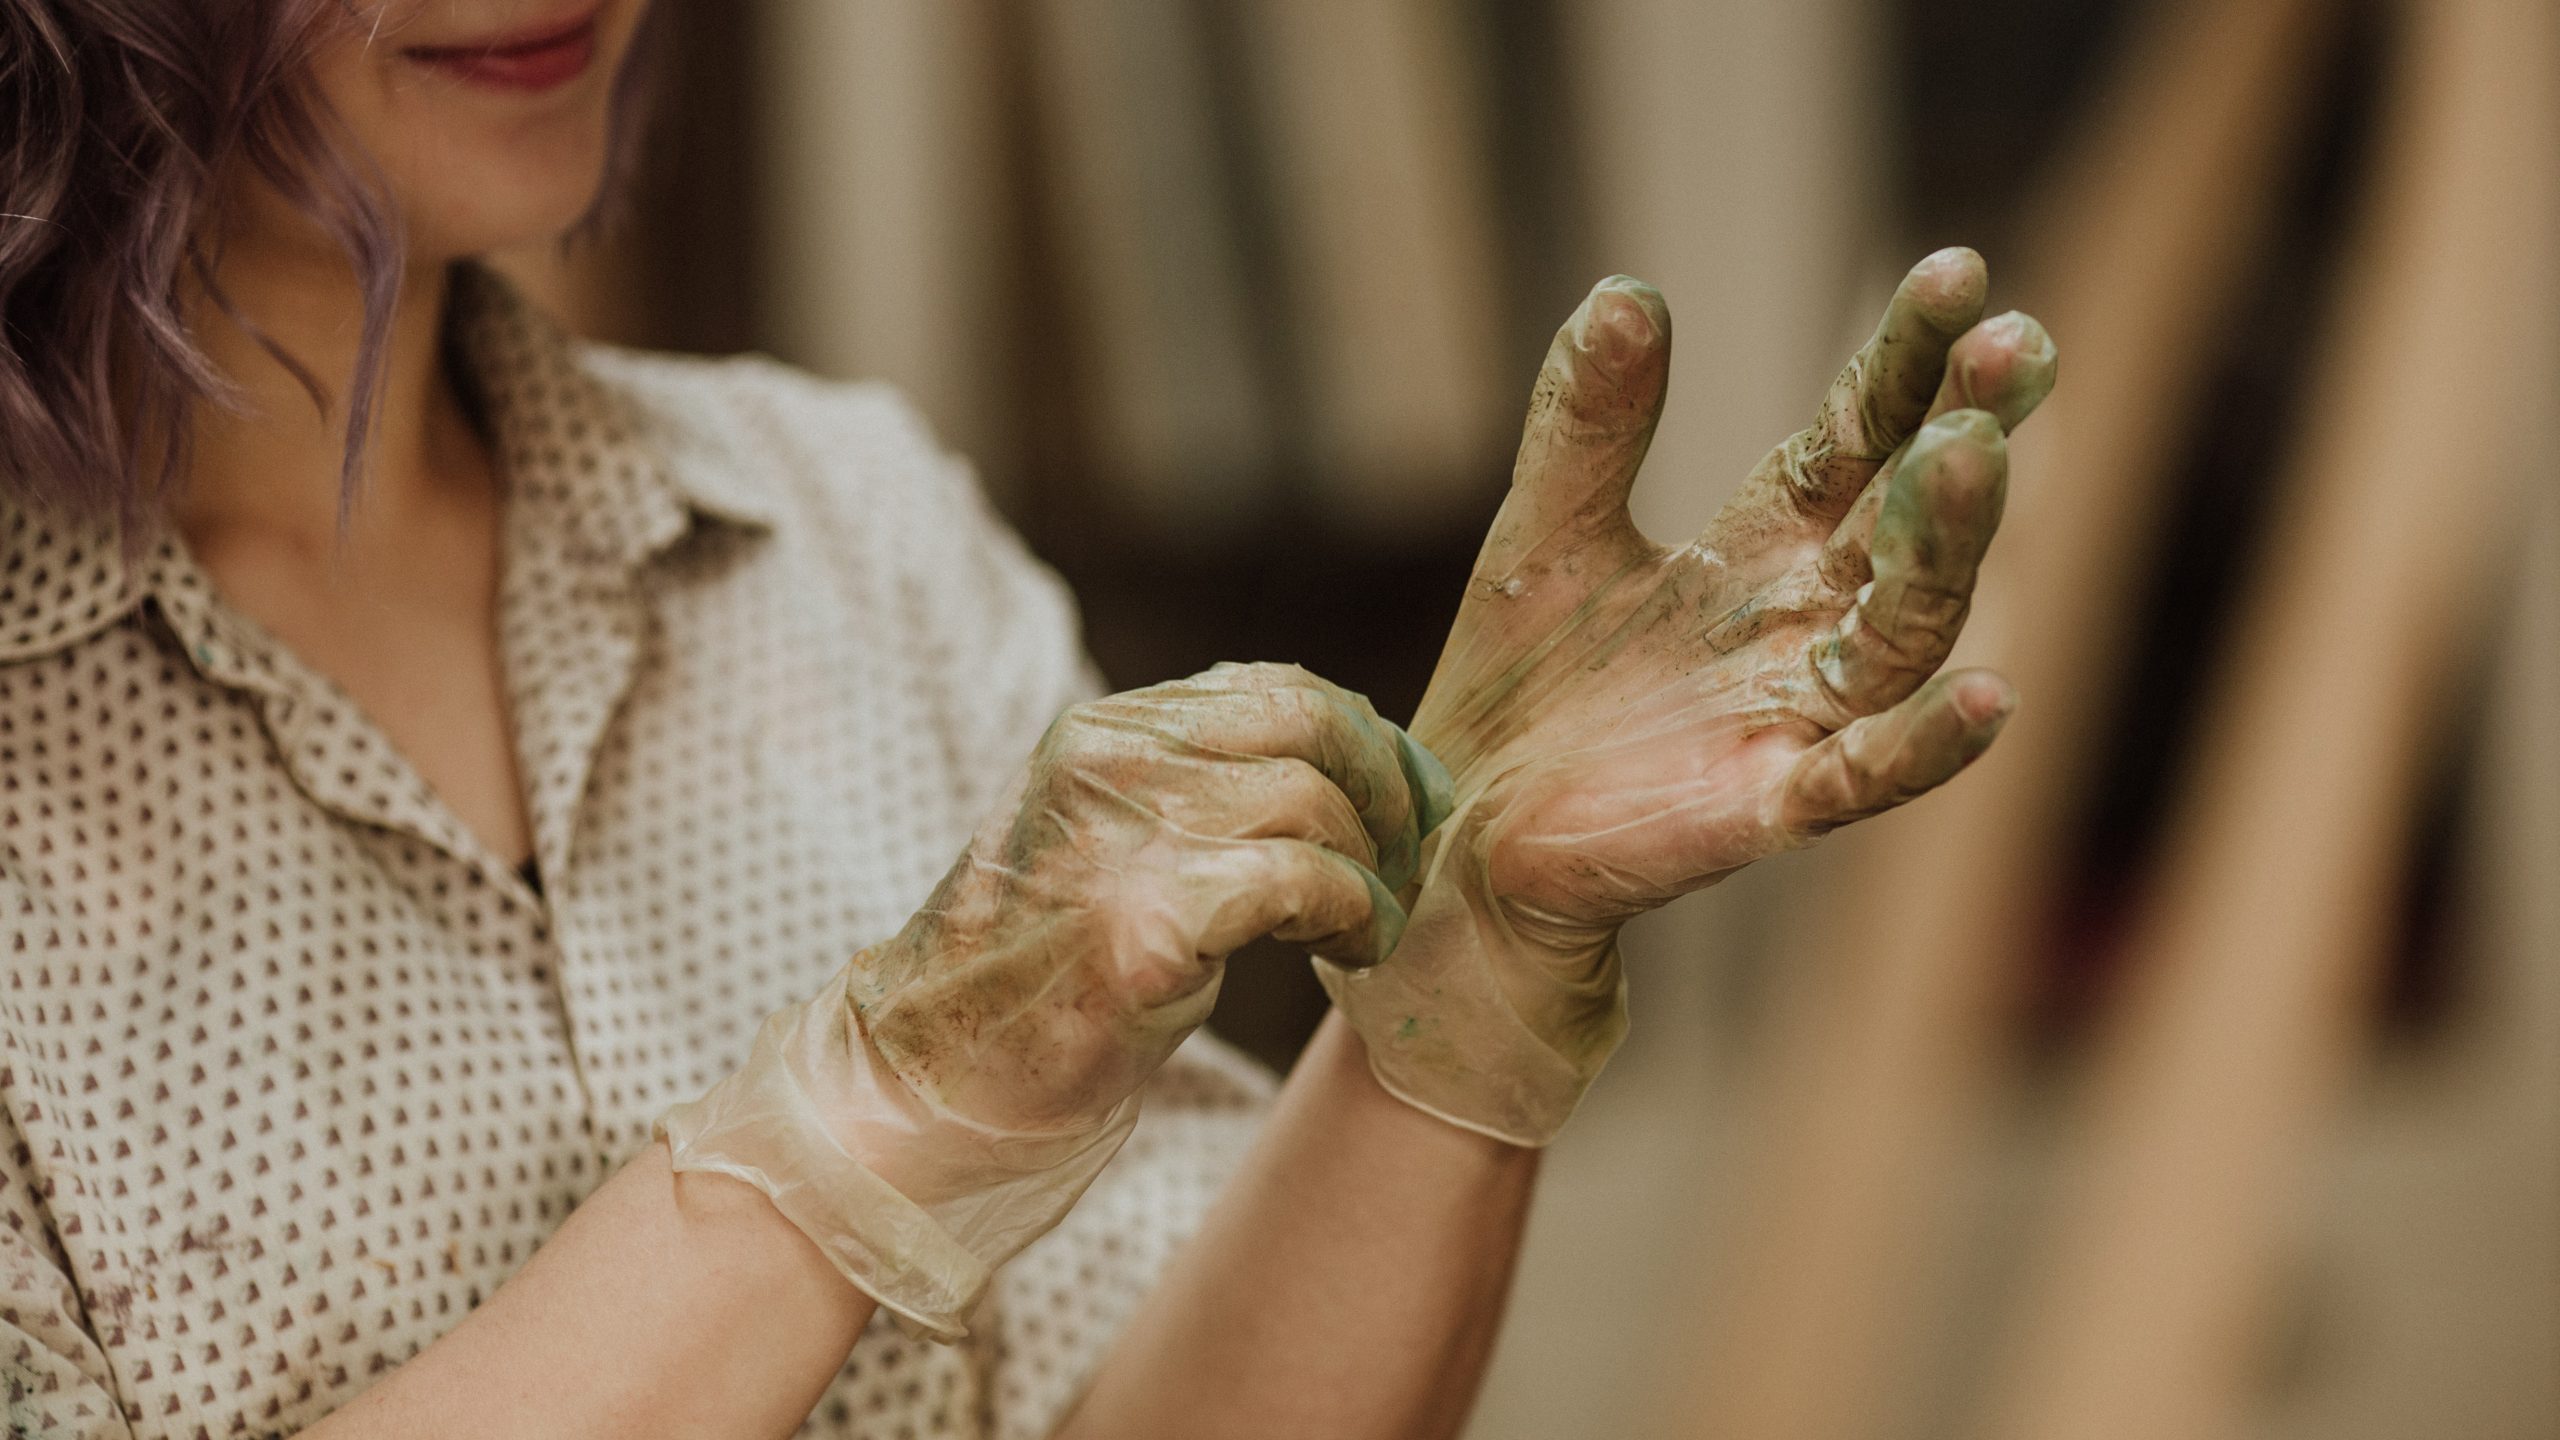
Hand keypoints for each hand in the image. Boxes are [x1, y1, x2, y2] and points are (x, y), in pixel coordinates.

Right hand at [662, 662, 1446, 1336]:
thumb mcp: (1115, 845)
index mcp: (1105, 733)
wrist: (935, 1077)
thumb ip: (1199, 791)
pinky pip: (1303, 881)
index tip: (1406, 797)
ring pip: (1317, 804)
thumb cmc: (1040, 977)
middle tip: (1411, 857)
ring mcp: (1125, 836)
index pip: (1274, 689)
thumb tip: (1343, 767)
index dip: (1365, 738)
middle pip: (1313, 725)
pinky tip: (1350, 950)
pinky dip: (1353, 912)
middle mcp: (1112, 760)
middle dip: (1389, 789)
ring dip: (1374, 868)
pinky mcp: (1148, 921)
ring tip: (1369, 924)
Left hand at [1320, 248, 2057, 1144]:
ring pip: (1900, 634)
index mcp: (1761, 552)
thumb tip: (1628, 289)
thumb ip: (1590, 422)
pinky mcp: (1756, 809)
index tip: (1961, 275)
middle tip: (2014, 347)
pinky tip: (1990, 696)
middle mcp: (1800, 628)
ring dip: (1943, 551)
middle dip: (1960, 438)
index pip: (1856, 440)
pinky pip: (1858, 779)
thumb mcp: (1546, 532)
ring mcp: (1790, 720)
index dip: (1908, 362)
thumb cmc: (1521, 690)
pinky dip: (1921, 744)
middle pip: (1904, 526)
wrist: (1452, 837)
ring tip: (1967, 457)